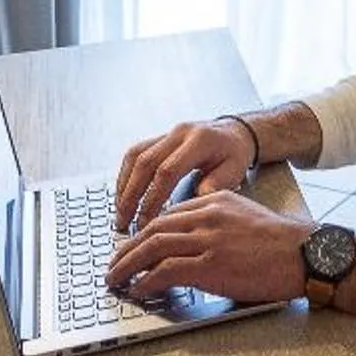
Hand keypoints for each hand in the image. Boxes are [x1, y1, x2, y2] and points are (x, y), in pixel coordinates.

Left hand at [106, 192, 312, 306]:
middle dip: (127, 249)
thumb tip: (191, 243)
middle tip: (113, 265)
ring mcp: (208, 240)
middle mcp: (208, 216)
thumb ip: (218, 221)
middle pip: (153, 228)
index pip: (167, 215)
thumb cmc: (282, 243)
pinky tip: (139, 289)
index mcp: (215, 201)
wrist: (306, 254)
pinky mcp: (211, 265)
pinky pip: (166, 270)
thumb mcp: (245, 217)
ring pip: (153, 247)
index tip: (131, 248)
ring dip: (128, 265)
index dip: (143, 233)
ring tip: (116, 279)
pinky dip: (147, 280)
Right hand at [111, 117, 254, 232]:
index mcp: (199, 140)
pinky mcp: (158, 138)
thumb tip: (187, 208)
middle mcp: (179, 133)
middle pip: (144, 163)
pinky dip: (126, 176)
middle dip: (131, 196)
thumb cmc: (235, 154)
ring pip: (135, 157)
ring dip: (124, 186)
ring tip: (120, 212)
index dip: (153, 199)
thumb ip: (213, 187)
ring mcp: (167, 133)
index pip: (167, 171)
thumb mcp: (234, 171)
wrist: (235, 132)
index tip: (146, 223)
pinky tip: (123, 195)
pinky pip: (135, 154)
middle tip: (123, 223)